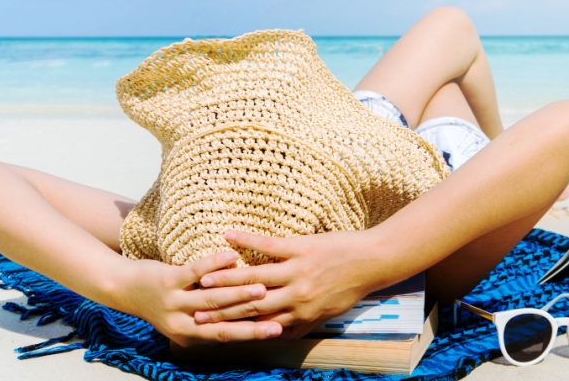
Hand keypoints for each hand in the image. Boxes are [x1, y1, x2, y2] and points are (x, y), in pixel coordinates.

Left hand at [118, 251, 283, 346]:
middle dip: (252, 323)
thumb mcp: (184, 320)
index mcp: (189, 335)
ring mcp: (173, 303)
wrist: (123, 287)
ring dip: (238, 293)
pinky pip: (194, 272)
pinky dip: (214, 264)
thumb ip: (210, 323)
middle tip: (278, 320)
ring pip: (211, 300)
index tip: (278, 330)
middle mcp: (181, 324)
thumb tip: (247, 320)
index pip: (226, 336)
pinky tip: (231, 256)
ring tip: (261, 288)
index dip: (252, 334)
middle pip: (222, 325)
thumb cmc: (162, 302)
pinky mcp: (167, 281)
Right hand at [193, 230, 379, 335]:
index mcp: (301, 314)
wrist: (375, 261)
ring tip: (201, 275)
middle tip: (193, 307)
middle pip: (250, 305)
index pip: (259, 323)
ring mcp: (297, 273)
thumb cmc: (352, 287)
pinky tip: (228, 235)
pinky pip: (269, 246)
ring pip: (254, 278)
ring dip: (226, 277)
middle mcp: (296, 297)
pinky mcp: (302, 249)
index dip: (233, 326)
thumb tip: (283, 333)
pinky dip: (247, 241)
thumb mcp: (328, 313)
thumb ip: (303, 322)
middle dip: (220, 307)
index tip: (210, 327)